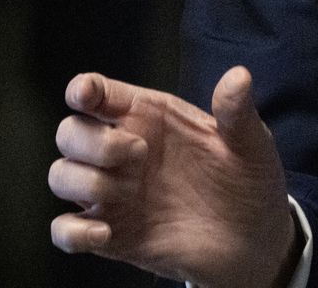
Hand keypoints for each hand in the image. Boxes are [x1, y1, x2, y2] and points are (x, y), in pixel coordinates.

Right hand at [49, 68, 300, 287]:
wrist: (255, 242)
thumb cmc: (248, 182)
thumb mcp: (250, 144)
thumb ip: (237, 112)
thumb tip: (239, 76)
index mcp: (151, 118)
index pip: (100, 94)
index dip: (83, 89)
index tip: (85, 94)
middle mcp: (124, 152)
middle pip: (70, 132)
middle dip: (90, 141)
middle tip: (137, 153)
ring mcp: (114, 194)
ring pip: (62, 176)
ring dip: (84, 182)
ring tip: (129, 193)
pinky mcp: (111, 234)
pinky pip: (65, 230)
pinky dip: (73, 232)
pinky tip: (104, 232)